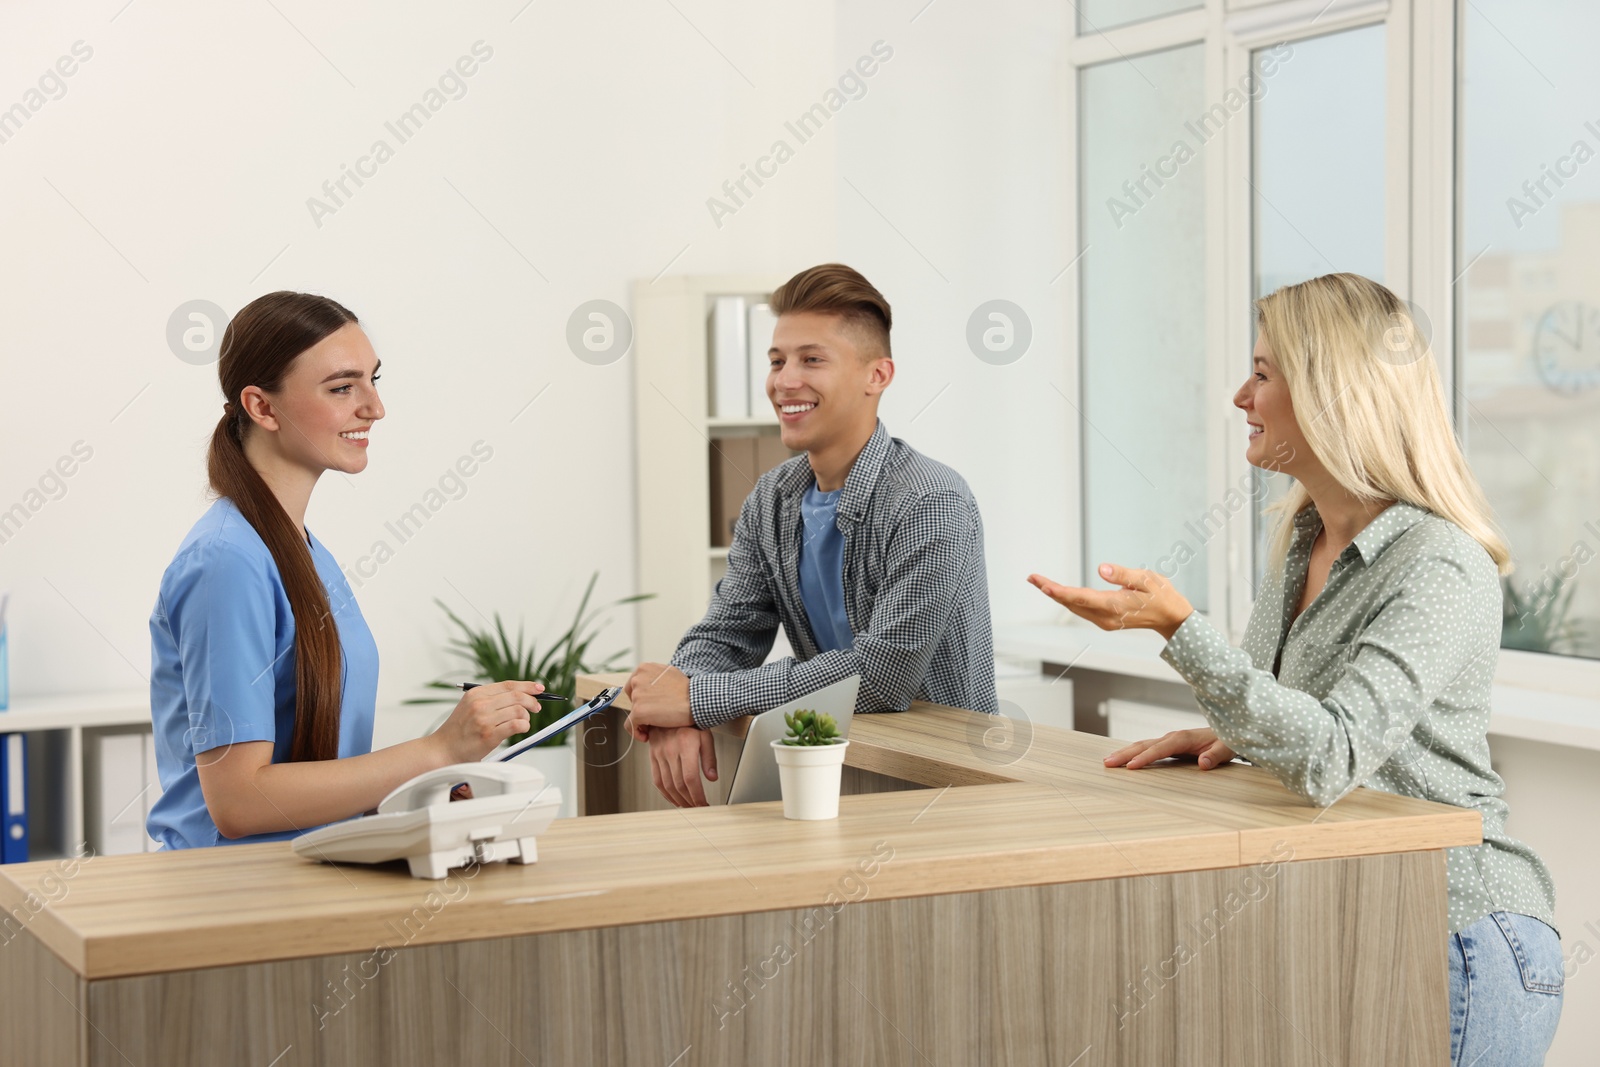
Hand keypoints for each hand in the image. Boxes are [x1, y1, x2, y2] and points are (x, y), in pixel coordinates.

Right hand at [430, 680, 543, 763]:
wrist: (443, 749)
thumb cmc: (459, 731)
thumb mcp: (470, 706)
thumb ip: (490, 699)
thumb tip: (520, 695)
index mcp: (476, 694)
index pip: (508, 685)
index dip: (527, 686)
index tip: (539, 688)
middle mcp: (480, 704)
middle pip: (517, 696)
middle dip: (532, 701)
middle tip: (536, 707)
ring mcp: (484, 719)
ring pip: (519, 710)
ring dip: (526, 716)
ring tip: (523, 722)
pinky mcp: (489, 735)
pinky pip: (516, 725)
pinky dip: (524, 726)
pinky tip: (521, 729)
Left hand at [625, 662, 693, 731]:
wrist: (696, 700)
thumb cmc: (688, 689)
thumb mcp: (669, 673)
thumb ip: (655, 677)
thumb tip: (650, 685)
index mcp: (644, 669)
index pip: (633, 686)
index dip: (642, 698)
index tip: (651, 705)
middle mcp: (637, 680)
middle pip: (631, 700)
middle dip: (641, 708)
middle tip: (655, 716)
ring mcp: (637, 696)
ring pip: (632, 714)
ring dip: (642, 721)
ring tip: (656, 726)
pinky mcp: (638, 711)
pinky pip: (630, 725)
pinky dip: (637, 732)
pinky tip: (646, 736)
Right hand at [646, 725, 718, 806]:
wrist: (670, 708)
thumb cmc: (691, 721)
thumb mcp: (706, 736)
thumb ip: (709, 758)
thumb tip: (712, 778)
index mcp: (686, 744)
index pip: (690, 778)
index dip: (697, 795)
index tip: (703, 804)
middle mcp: (670, 750)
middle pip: (679, 784)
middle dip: (689, 801)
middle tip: (698, 808)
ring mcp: (659, 753)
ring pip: (667, 785)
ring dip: (678, 800)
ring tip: (688, 806)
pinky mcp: (653, 756)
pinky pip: (657, 779)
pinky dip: (665, 793)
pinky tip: (674, 799)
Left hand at [1028, 564, 1194, 639]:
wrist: (1171, 618)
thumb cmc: (1161, 595)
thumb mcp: (1147, 578)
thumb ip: (1123, 574)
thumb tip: (1101, 568)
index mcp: (1114, 606)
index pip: (1079, 597)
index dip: (1058, 591)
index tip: (1041, 584)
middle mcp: (1105, 617)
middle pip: (1071, 603)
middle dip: (1050, 590)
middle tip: (1031, 577)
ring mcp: (1104, 621)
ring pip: (1074, 608)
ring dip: (1056, 595)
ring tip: (1038, 582)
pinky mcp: (1105, 620)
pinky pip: (1081, 610)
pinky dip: (1068, 600)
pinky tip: (1058, 592)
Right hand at [1104, 728, 1236, 770]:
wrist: (1229, 732)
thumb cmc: (1228, 740)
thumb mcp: (1227, 748)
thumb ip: (1216, 755)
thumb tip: (1203, 763)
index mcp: (1184, 738)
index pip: (1160, 749)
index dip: (1145, 757)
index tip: (1131, 766)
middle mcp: (1173, 737)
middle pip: (1144, 745)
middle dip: (1125, 754)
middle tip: (1107, 762)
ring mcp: (1169, 740)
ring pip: (1143, 745)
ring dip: (1125, 753)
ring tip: (1108, 761)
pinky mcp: (1169, 745)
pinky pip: (1148, 749)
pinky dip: (1133, 753)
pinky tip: (1124, 760)